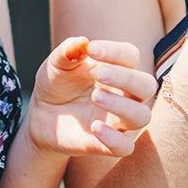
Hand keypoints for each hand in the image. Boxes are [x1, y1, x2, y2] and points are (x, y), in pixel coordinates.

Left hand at [26, 37, 156, 156]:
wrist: (41, 114)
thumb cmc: (56, 84)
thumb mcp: (56, 65)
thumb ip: (67, 52)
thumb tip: (81, 41)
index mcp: (116, 69)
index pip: (131, 56)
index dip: (116, 52)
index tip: (92, 50)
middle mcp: (124, 94)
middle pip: (146, 86)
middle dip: (126, 78)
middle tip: (99, 73)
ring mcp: (118, 120)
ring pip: (142, 116)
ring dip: (122, 106)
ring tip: (95, 96)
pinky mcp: (108, 144)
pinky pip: (125, 147)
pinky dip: (114, 139)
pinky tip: (94, 127)